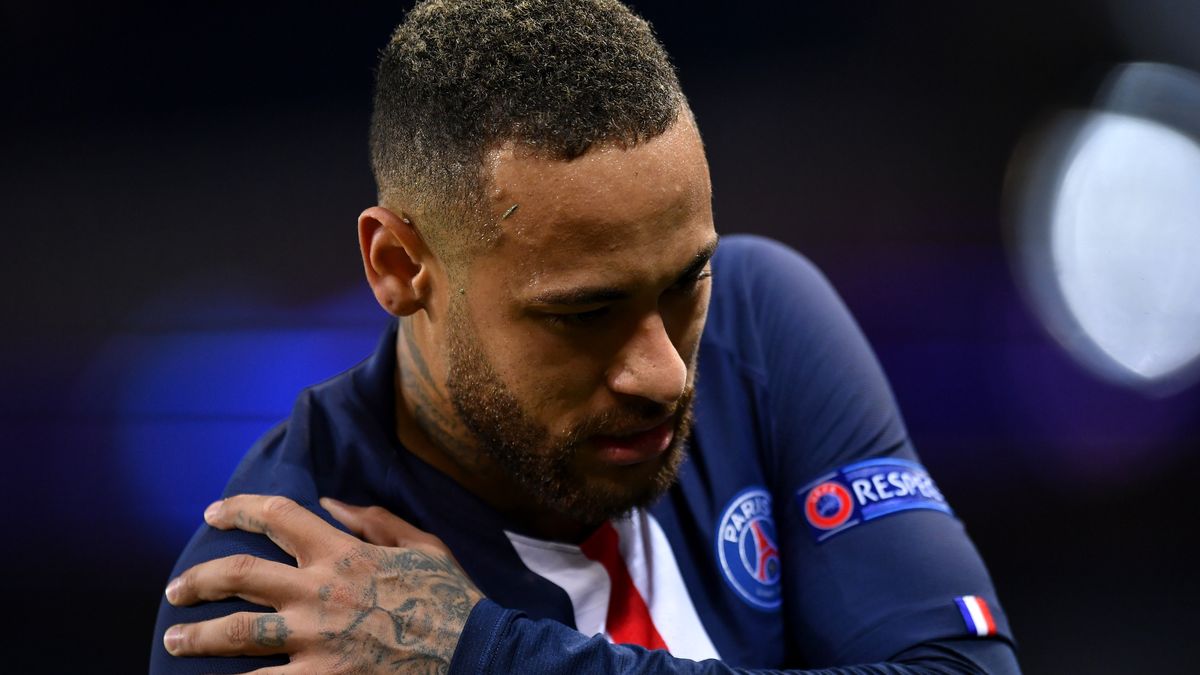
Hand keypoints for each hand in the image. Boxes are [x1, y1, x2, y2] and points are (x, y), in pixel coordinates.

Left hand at [162, 494, 483, 673]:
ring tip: (173, 640)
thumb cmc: (451, 599)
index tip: (214, 513)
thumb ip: (374, 520)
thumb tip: (330, 501)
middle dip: (197, 581)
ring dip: (195, 637)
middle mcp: (319, 592)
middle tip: (176, 590)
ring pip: (234, 633)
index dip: (239, 508)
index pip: (278, 516)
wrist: (475, 655)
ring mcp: (315, 640)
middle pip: (238, 575)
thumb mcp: (422, 545)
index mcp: (343, 553)